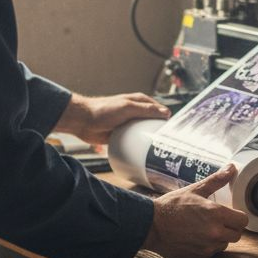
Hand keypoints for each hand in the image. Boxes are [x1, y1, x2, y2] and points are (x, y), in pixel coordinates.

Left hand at [55, 92, 169, 144]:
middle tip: (169, 145)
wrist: (83, 121)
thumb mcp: (127, 108)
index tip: (174, 132)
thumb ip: (146, 109)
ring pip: (144, 133)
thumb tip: (166, 113)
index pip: (159, 110)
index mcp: (139, 102)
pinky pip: (134, 142)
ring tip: (159, 153)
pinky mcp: (122, 135)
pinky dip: (139, 147)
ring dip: (150, 141)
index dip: (167, 119)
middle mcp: (136, 112)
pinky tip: (144, 156)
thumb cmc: (103, 110)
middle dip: (160, 132)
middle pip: (153, 122)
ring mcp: (129, 124)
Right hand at [142, 165, 249, 257]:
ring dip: (221, 237)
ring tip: (207, 228)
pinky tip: (198, 236)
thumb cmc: (171, 206)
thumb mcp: (194, 190)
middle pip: (237, 234)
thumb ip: (216, 180)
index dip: (238, 216)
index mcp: (216, 214)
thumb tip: (231, 168)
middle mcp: (215, 232)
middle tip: (219, 220)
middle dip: (231, 227)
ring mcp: (208, 246)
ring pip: (225, 243)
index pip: (243, 220)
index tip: (231, 214)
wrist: (150, 225)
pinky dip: (209, 245)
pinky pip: (213, 252)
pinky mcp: (200, 256)